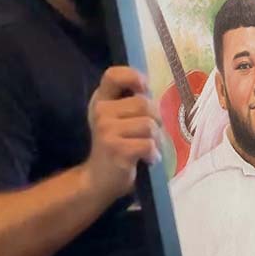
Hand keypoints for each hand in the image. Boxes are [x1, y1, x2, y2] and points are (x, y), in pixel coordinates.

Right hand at [87, 66, 160, 201]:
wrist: (98, 180)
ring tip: (147, 149)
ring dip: (156, 140)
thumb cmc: (115, 147)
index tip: (143, 90)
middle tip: (150, 135)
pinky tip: (147, 160)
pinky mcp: (116, 149)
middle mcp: (100, 111)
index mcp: (101, 100)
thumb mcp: (118, 120)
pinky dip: (154, 154)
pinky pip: (148, 144)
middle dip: (156, 120)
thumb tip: (149, 89)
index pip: (113, 75)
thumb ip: (131, 102)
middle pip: (144, 103)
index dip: (133, 77)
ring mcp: (106, 130)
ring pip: (149, 125)